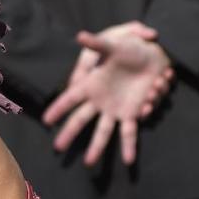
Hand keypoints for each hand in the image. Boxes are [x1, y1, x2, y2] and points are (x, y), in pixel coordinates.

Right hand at [41, 22, 174, 166]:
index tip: (45, 120)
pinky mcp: (133, 113)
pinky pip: (129, 132)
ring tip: (88, 162)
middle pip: (80, 120)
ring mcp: (116, 109)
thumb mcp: (113, 44)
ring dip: (97, 147)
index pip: (70, 98)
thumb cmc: (130, 48)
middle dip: (68, 133)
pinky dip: (129, 146)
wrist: (152, 56)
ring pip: (104, 132)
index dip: (58, 109)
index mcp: (92, 84)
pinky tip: (128, 160)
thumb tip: (80, 36)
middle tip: (57, 148)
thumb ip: (97, 44)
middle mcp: (100, 100)